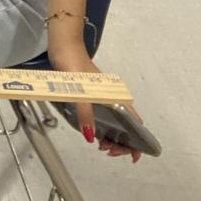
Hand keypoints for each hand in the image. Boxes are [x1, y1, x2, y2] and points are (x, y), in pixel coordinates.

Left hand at [49, 44, 143, 162]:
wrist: (63, 45)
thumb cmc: (73, 63)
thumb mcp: (80, 91)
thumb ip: (85, 112)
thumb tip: (89, 135)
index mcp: (116, 97)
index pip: (135, 123)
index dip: (138, 141)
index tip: (133, 155)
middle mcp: (112, 98)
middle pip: (125, 126)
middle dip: (122, 143)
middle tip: (108, 151)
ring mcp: (101, 98)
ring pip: (113, 123)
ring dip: (111, 137)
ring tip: (102, 145)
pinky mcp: (89, 96)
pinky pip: (100, 116)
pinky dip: (100, 129)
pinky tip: (93, 133)